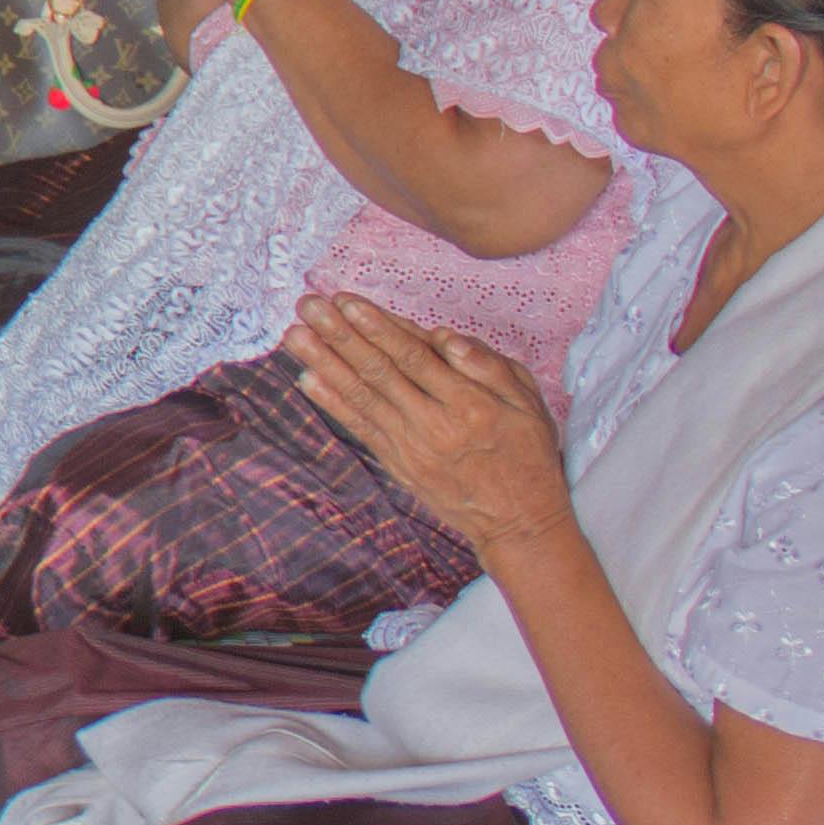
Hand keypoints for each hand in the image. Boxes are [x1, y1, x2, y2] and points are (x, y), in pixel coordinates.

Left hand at [282, 290, 574, 560]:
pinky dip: (332, 403)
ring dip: (324, 363)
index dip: (377, 328)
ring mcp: (410, 447)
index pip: (414, 358)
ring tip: (294, 335)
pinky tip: (307, 379)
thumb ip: (489, 367)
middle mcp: (434, 424)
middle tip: (308, 305)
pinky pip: (360, 428)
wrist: (518, 522)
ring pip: (361, 397)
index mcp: (469, 404)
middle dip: (340, 336)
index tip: (346, 301)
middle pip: (379, 372)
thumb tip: (444, 337)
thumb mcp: (529, 404)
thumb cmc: (528, 454)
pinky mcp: (397, 463)